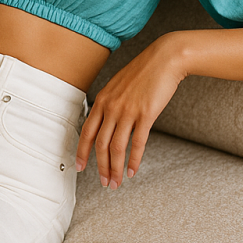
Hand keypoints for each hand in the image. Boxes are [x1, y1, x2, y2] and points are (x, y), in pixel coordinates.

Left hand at [75, 33, 186, 189]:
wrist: (163, 60)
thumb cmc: (142, 73)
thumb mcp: (117, 86)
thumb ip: (109, 103)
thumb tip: (105, 120)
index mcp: (102, 100)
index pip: (87, 131)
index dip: (82, 151)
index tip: (80, 167)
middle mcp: (111, 107)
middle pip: (100, 143)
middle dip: (100, 166)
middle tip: (103, 183)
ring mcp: (127, 111)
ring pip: (116, 147)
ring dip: (115, 168)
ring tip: (116, 183)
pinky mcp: (146, 115)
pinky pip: (137, 143)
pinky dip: (133, 160)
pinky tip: (132, 171)